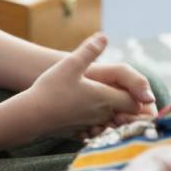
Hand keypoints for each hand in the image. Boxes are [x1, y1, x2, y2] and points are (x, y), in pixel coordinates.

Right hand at [20, 34, 144, 137]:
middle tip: (127, 97)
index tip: (136, 91)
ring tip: (111, 108)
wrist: (31, 116)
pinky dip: (101, 128)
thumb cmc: (51, 90)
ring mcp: (91, 126)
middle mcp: (102, 115)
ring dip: (116, 118)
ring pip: (113, 125)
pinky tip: (91, 120)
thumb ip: (89, 51)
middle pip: (127, 115)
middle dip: (130, 107)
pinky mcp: (79, 134)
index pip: (135, 102)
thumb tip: (104, 36)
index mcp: (104, 97)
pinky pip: (98, 134)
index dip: (139, 97)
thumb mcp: (70, 64)